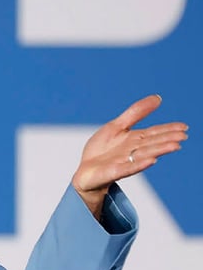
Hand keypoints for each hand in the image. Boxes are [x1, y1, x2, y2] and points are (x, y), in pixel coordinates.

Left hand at [72, 95, 187, 218]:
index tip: (184, 127)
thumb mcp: (117, 126)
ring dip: (159, 150)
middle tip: (183, 136)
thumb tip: (158, 98)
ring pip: (144, 154)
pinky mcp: (114, 171)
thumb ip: (136, 113)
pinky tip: (152, 161)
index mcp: (134, 139)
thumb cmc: (101, 149)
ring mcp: (124, 161)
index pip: (154, 133)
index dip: (168, 129)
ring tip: (174, 146)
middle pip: (152, 143)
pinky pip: (128, 167)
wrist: (85, 171)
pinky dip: (139, 164)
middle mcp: (133, 151)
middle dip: (167, 139)